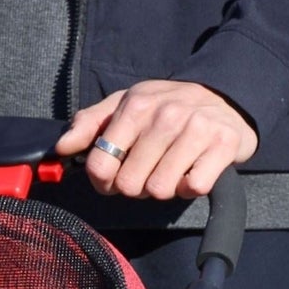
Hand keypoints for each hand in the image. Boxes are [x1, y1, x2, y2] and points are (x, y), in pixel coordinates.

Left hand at [56, 80, 258, 198]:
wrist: (226, 98)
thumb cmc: (168, 108)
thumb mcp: (126, 106)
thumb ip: (89, 124)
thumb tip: (61, 147)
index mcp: (135, 106)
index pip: (100, 164)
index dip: (103, 181)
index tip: (113, 177)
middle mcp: (165, 115)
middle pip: (129, 184)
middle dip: (136, 186)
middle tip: (149, 171)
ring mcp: (196, 129)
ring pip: (160, 190)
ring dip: (164, 187)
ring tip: (172, 169)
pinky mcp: (223, 144)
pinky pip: (193, 188)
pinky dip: (191, 187)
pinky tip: (193, 170)